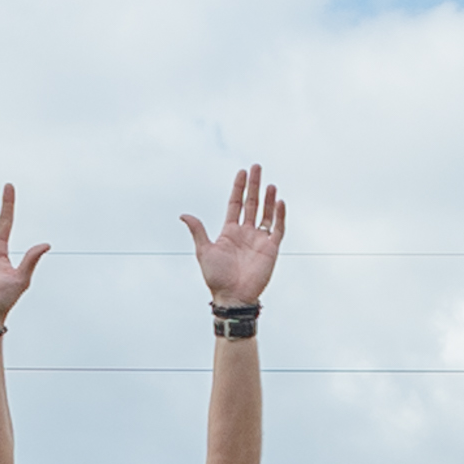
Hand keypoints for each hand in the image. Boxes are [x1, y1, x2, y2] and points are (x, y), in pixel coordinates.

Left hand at [184, 164, 285, 309]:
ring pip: (266, 213)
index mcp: (230, 232)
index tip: (242, 172)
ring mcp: (259, 240)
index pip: (235, 204)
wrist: (233, 296)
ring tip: (270, 184)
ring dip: (268, 198)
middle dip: (254, 186)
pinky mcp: (271, 248)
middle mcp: (246, 233)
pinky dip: (279, 215)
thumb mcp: (204, 250)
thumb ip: (198, 231)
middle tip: (257, 167)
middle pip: (252, 204)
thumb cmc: (216, 277)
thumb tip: (183, 214)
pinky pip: (277, 229)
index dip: (238, 188)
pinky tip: (279, 202)